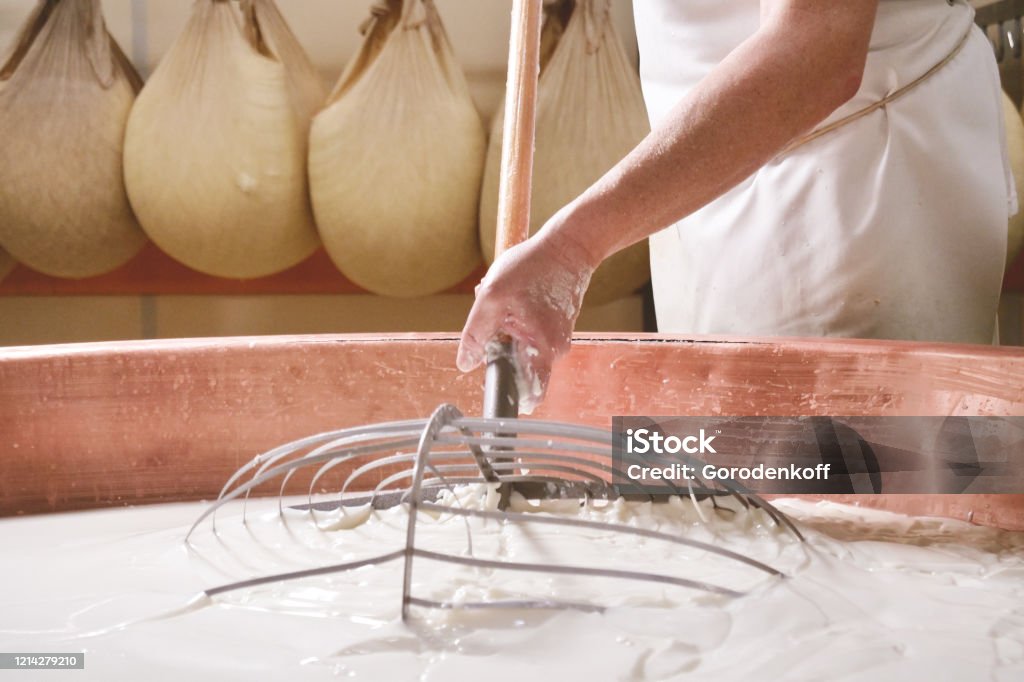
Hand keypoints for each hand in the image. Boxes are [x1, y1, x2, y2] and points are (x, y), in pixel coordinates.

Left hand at [457, 227, 595, 412]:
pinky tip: (518, 299)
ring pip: (521, 349)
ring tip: (509, 305)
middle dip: (501, 350)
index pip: (528, 394)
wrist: (568, 246)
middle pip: (519, 369)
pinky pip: (529, 336)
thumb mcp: (491, 297)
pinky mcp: (556, 327)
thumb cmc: (533, 267)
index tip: (493, 379)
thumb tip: (465, 364)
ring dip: (507, 333)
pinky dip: (517, 322)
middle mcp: (555, 351)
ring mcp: (557, 339)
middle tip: (498, 324)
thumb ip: (476, 335)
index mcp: (543, 351)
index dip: (506, 391)